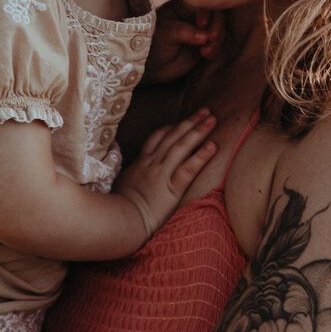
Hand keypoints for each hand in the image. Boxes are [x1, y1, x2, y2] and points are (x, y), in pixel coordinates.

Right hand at [114, 109, 217, 235]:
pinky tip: (213, 146)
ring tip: (212, 119)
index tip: (181, 122)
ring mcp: (161, 174)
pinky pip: (188, 169)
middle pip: (173, 136)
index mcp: (141, 163)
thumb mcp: (121, 185)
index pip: (156, 138)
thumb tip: (129, 174)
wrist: (118, 220)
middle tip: (205, 110)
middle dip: (190, 122)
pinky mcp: (171, 189)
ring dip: (198, 131)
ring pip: (182, 146)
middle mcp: (152, 164)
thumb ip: (129, 175)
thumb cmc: (117, 207)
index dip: (170, 128)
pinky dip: (201, 156)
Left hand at [145, 0, 222, 81]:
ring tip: (205, 52)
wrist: (152, 66)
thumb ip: (182, 32)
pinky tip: (206, 55)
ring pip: (219, 28)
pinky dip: (216, 49)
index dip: (205, 10)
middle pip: (215, 12)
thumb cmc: (152, 43)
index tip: (202, 24)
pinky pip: (218, 43)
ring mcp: (202, 29)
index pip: (200, 1)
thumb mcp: (164, 34)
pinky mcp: (206, 43)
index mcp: (182, 5)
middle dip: (217, 25)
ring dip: (217, 40)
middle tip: (211, 38)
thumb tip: (204, 36)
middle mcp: (195, 14)